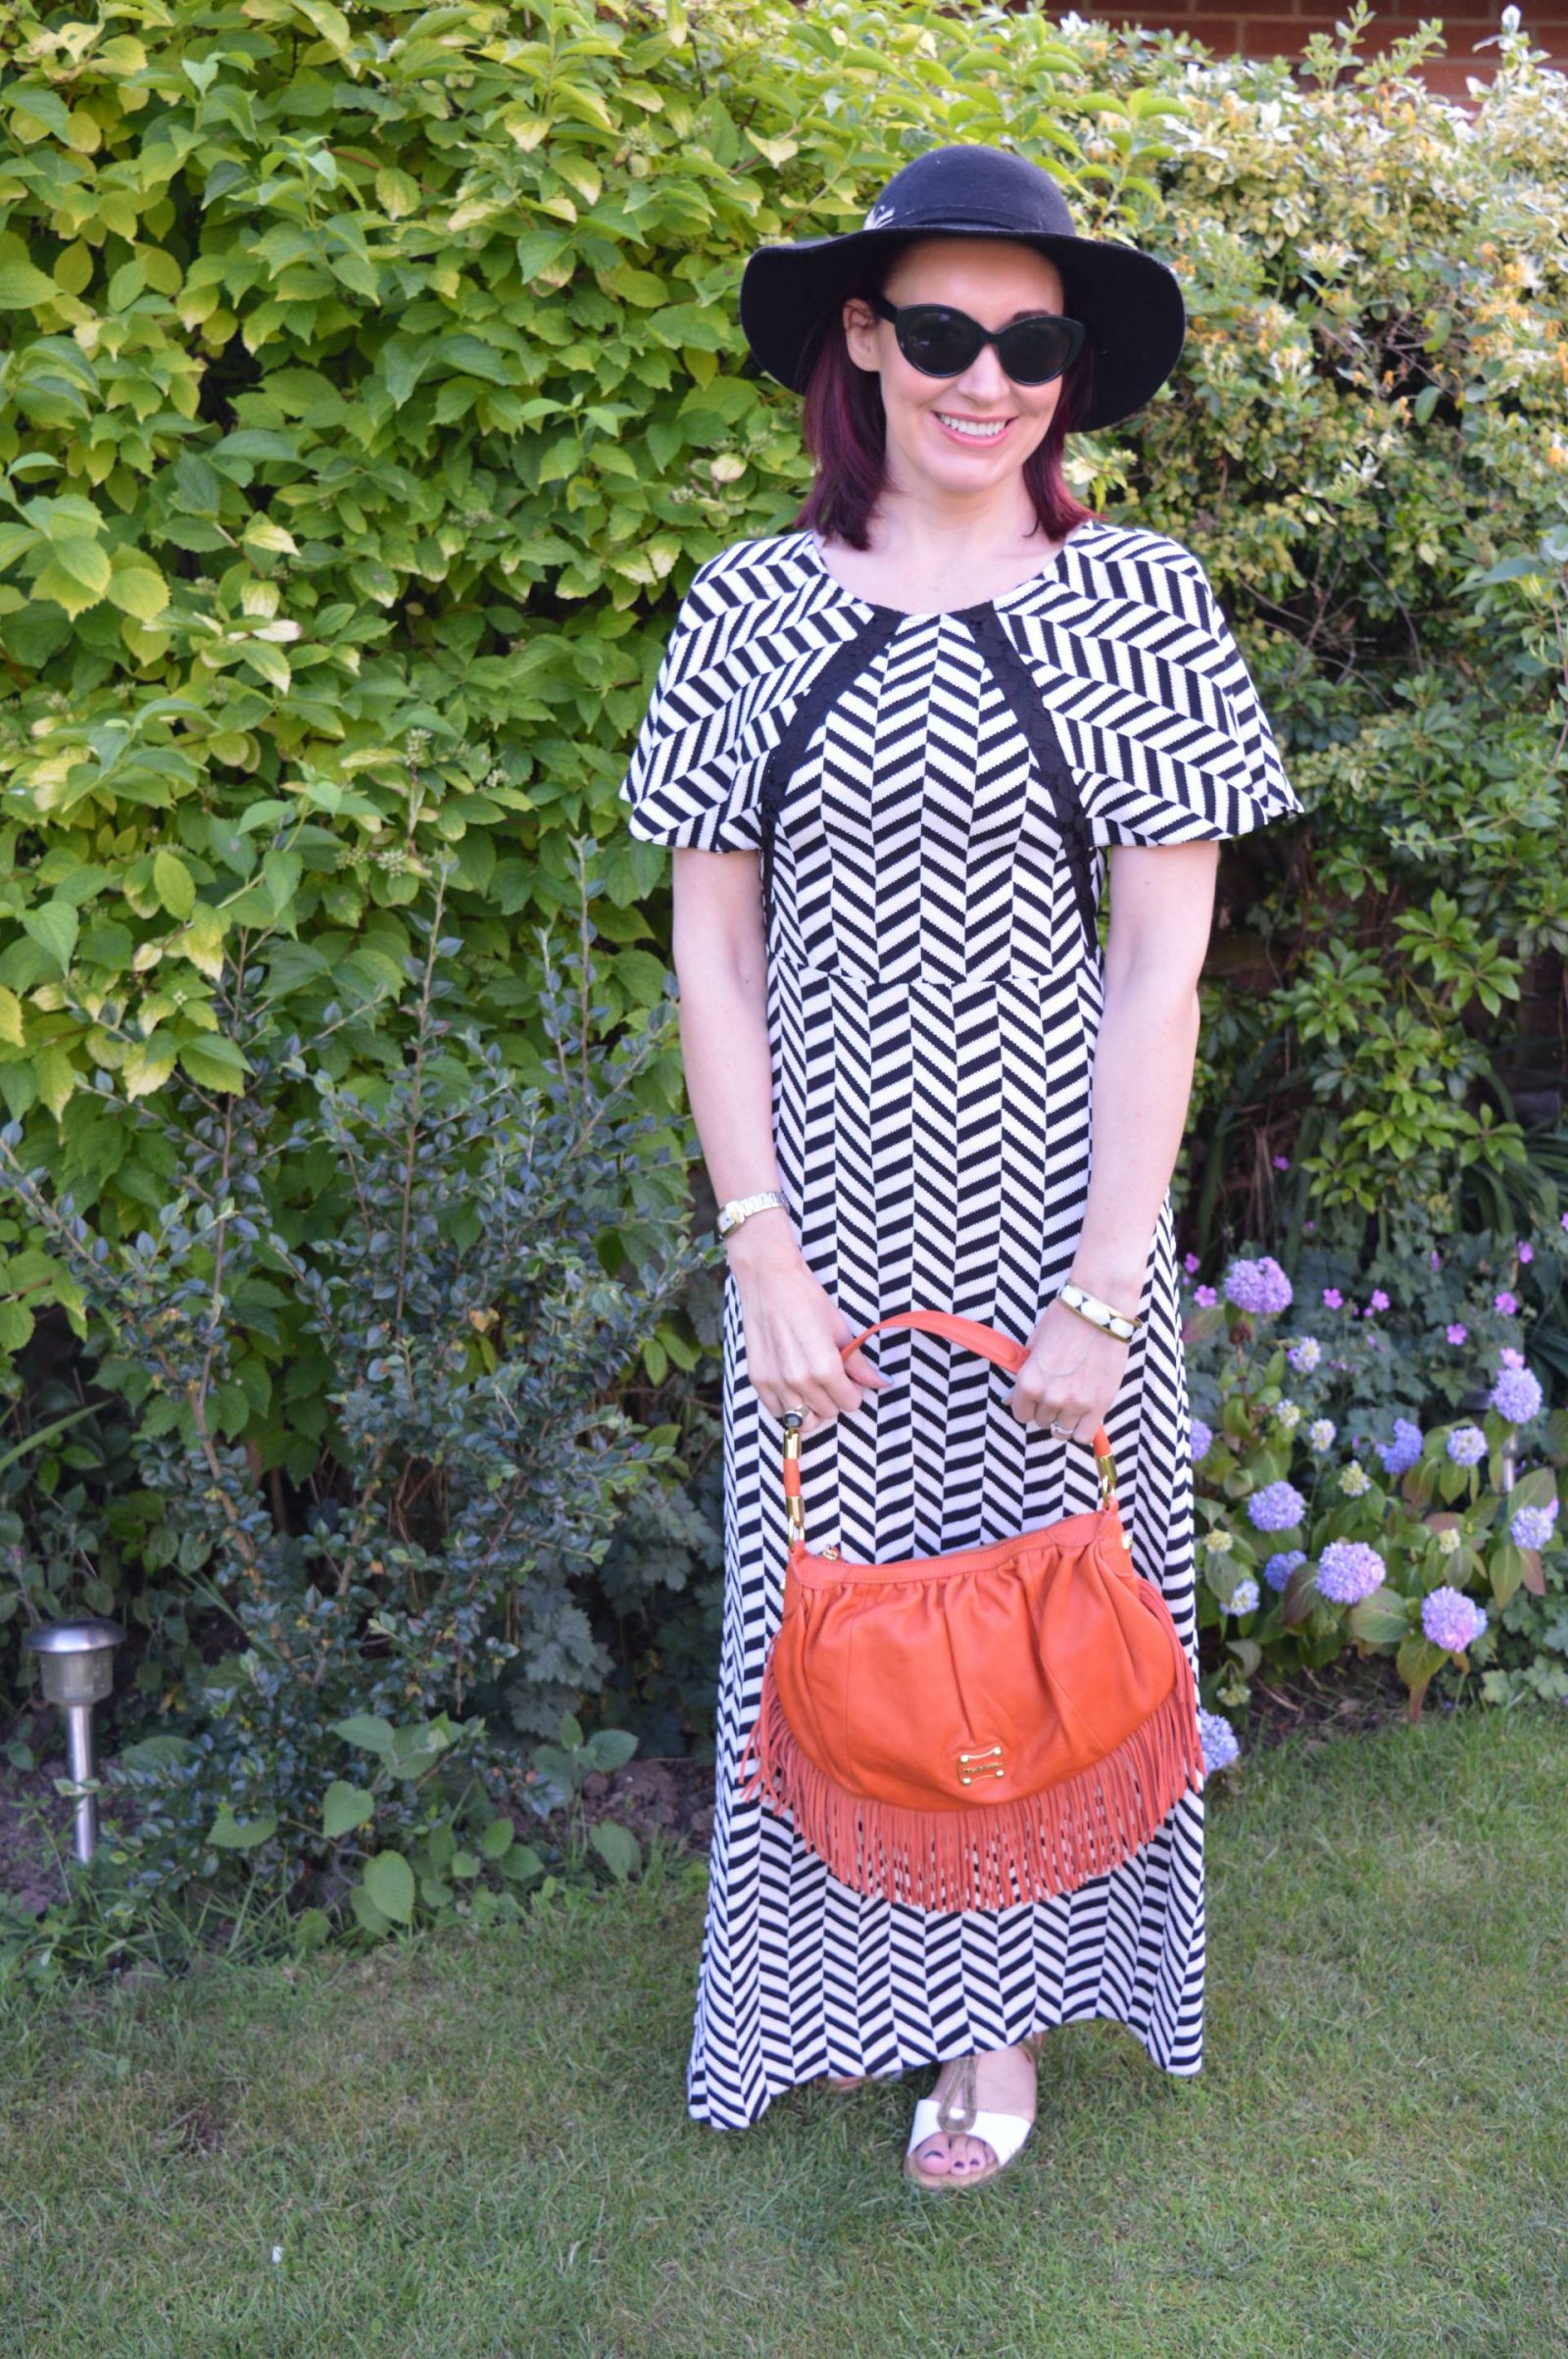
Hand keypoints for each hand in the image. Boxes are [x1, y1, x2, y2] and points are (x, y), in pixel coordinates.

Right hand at [728, 1231, 890, 1430]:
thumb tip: (881, 1382)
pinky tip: (793, 1386)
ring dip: (811, 1406)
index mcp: (825, 1369)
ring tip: (812, 1385)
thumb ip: (858, 1363)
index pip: (850, 1403)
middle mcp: (799, 1381)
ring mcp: (776, 1382)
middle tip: (832, 1377)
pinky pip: (777, 1411)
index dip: (854, 1391)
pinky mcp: (758, 1379)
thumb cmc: (807, 1299)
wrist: (769, 1280)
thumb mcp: (840, 1329)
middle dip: (835, 1398)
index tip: (850, 1379)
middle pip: (828, 1413)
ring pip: (803, 1419)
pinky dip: (787, 1405)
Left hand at [1005, 1297, 1129, 1442]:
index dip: (1028, 1406)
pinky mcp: (1099, 1405)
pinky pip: (1084, 1436)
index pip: (1021, 1414)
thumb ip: (1023, 1376)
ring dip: (1065, 1420)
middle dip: (1047, 1410)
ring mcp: (1075, 1403)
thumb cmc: (1065, 1320)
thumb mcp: (1034, 1344)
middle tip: (1059, 1393)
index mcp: (1029, 1382)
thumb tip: (1009, 1400)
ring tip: (1073, 1402)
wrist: (1100, 1310)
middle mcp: (1049, 1397)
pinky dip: (1083, 1429)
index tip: (1037, 1399)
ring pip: (1062, 1431)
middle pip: (1042, 1422)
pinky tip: (1085, 1414)